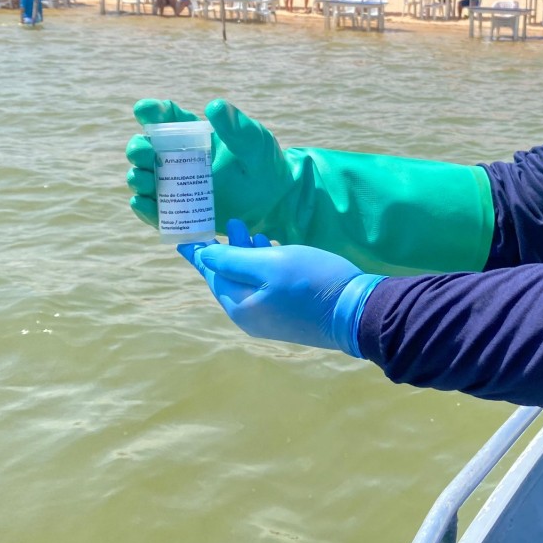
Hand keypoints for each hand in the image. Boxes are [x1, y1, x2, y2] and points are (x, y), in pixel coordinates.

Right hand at [126, 98, 293, 233]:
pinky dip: (144, 208)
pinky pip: (154, 210)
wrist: (273, 202)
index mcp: (192, 135)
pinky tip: (143, 204)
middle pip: (145, 149)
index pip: (165, 117)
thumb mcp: (255, 143)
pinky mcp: (179, 211)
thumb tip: (214, 106)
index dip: (151, 111)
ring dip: (138, 178)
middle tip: (146, 154)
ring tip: (144, 180)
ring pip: (143, 179)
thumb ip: (237, 128)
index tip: (145, 110)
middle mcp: (177, 159)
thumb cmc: (265, 164)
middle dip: (138, 149)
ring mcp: (176, 186)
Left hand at [178, 219, 384, 356]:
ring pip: (249, 283)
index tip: (185, 236)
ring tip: (252, 230)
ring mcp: (271, 320)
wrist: (357, 312)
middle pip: (230, 280)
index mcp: (241, 306)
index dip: (200, 253)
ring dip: (247, 256)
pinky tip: (273, 251)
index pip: (212, 275)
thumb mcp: (271, 264)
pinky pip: (265, 290)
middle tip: (230, 221)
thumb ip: (234, 260)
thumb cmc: (312, 281)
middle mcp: (251, 317)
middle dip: (227, 250)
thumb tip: (204, 257)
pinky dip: (263, 268)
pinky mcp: (289, 317)